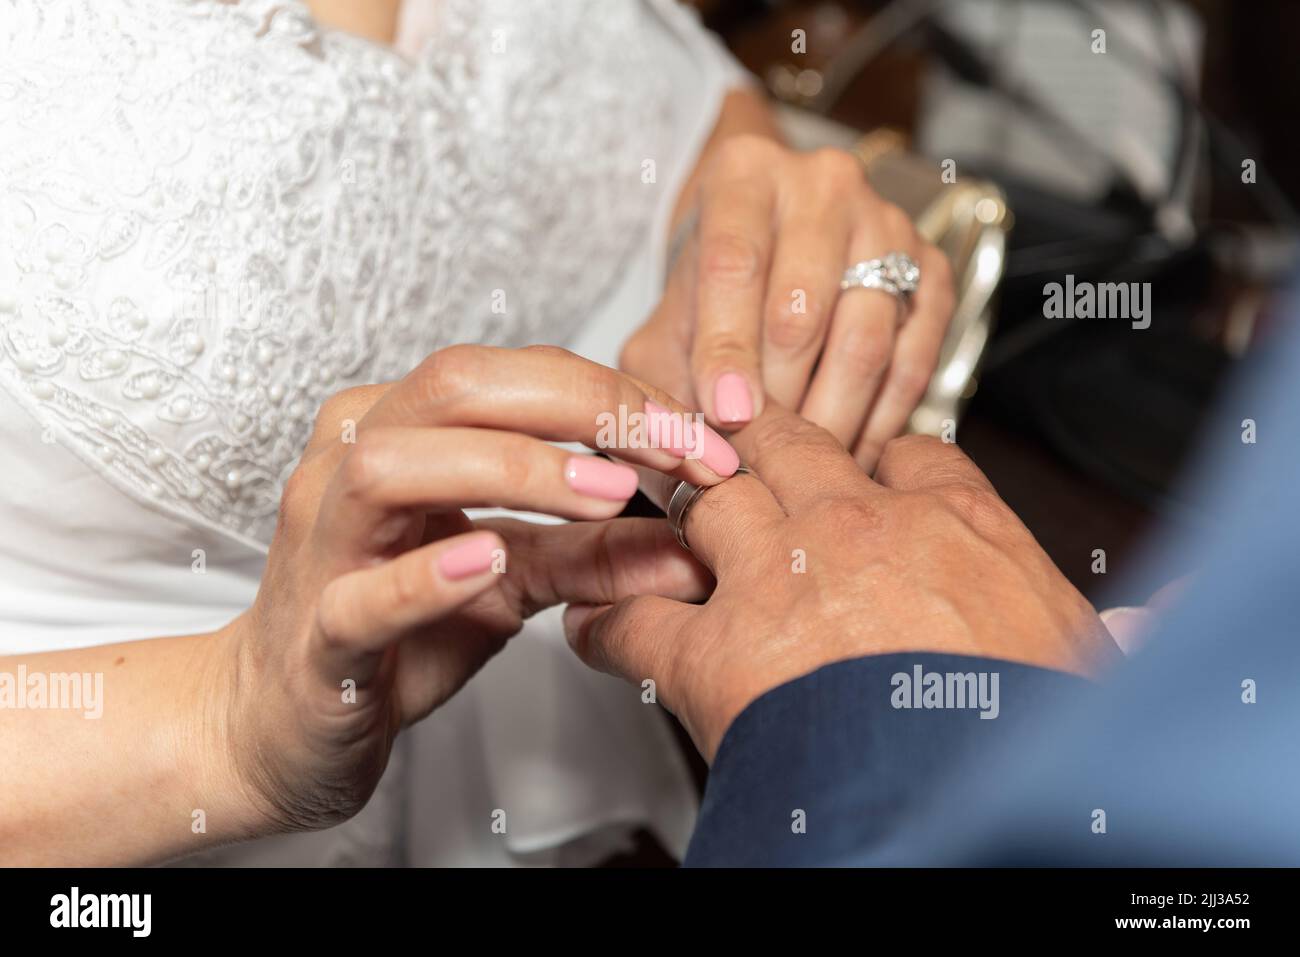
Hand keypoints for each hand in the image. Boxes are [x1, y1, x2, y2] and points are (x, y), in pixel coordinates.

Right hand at [215, 345, 731, 833]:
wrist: (288, 723)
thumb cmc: (397, 634)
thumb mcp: (514, 582)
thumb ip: (595, 555)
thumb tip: (694, 544)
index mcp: (400, 430)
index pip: (514, 378)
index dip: (615, 397)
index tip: (702, 438)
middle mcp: (350, 463)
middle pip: (453, 386)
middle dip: (578, 406)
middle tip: (672, 449)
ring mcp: (322, 543)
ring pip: (391, 466)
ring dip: (512, 469)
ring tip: (609, 494)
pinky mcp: (314, 632)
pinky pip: (360, 593)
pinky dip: (427, 575)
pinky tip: (490, 560)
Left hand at [564, 404, 1119, 759]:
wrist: (965, 795)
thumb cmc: (1026, 733)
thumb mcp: (1088, 663)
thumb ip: (1111, 629)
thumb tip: (1154, 622)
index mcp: (954, 523)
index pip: (906, 448)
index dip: (874, 453)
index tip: (862, 466)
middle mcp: (857, 529)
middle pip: (784, 445)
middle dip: (752, 442)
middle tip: (727, 445)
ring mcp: (777, 579)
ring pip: (704, 499)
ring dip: (673, 501)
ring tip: (651, 506)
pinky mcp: (715, 650)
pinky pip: (637, 614)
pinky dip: (607, 616)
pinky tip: (595, 620)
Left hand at [621, 135, 955, 469]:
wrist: (768, 244)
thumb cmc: (710, 293)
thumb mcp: (665, 322)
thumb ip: (662, 379)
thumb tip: (684, 445)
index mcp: (743, 176)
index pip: (734, 264)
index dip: (728, 348)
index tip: (727, 415)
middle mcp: (822, 184)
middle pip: (803, 308)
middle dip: (778, 398)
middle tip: (760, 457)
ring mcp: (886, 222)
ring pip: (865, 340)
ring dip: (831, 418)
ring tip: (801, 467)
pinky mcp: (931, 269)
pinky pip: (913, 361)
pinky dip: (881, 420)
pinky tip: (849, 455)